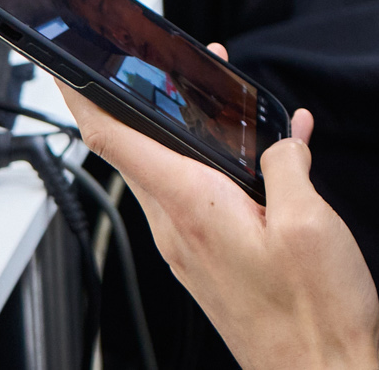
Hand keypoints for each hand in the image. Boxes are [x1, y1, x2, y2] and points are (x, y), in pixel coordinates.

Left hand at [60, 59, 378, 369]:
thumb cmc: (312, 315)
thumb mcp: (309, 221)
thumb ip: (287, 165)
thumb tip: (281, 143)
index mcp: (193, 210)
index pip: (115, 140)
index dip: (85, 97)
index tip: (66, 66)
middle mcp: (180, 230)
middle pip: (142, 149)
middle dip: (150, 99)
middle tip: (171, 62)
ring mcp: (193, 248)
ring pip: (174, 172)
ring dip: (192, 132)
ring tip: (229, 101)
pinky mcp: (212, 262)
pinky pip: (204, 198)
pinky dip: (226, 168)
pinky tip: (273, 158)